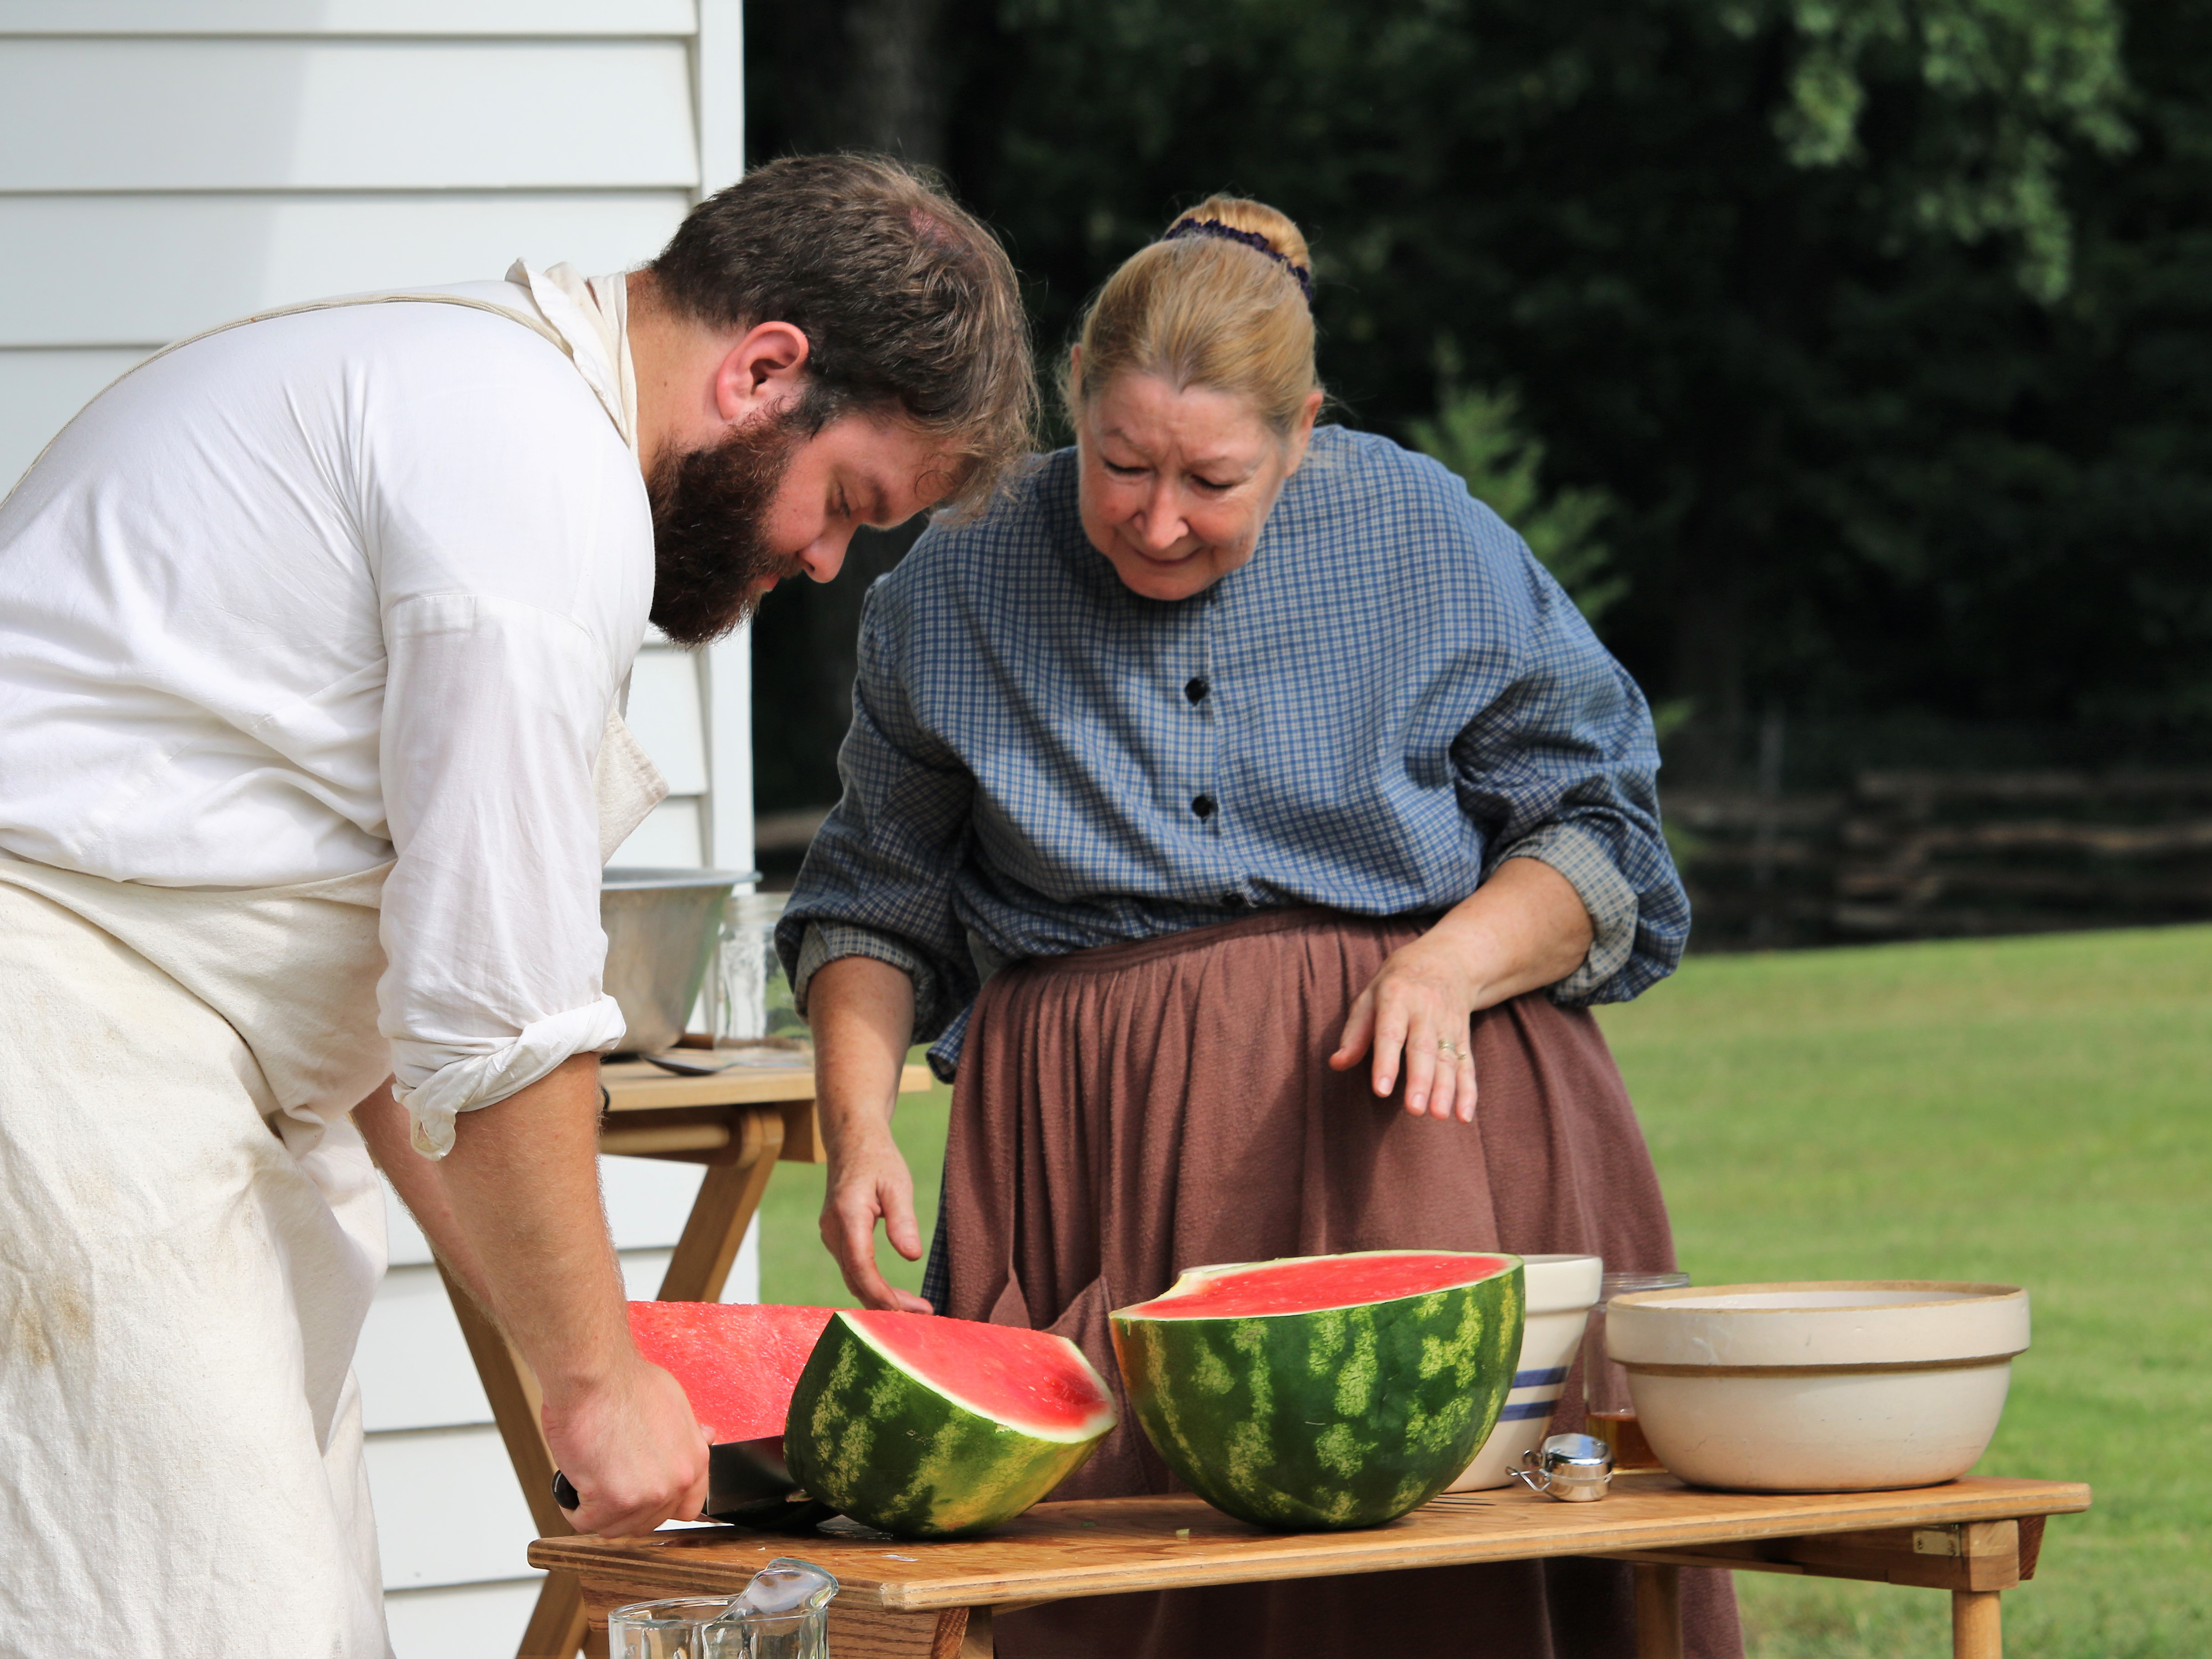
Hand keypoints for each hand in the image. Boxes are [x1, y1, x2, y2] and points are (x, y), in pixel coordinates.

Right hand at [541, 1356, 710, 1536]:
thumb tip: (704, 1437)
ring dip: (598, 1511)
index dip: (659, 1506)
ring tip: (589, 1481)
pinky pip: (587, 1523)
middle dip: (624, 1509)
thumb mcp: (674, 1404)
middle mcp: (676, 1481)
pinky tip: (575, 1485)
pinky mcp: (613, 1500)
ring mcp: (646, 1494)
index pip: (687, 1508)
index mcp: (694, 1459)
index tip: (641, 1498)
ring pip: (616, 1528)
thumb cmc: (625, 1383)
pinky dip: (575, 1509)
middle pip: (647, 1522)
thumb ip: (687, 1433)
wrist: (595, 1375)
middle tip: (606, 1484)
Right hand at [820, 1130, 932, 1311]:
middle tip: (923, 1316)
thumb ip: (903, 1219)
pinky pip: (853, 1270)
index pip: (860, 1266)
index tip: (906, 1311)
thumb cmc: (878, 1160)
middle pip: (856, 1280)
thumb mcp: (897, 1183)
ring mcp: (831, 1235)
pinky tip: (895, 1296)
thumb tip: (912, 1256)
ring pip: (853, 1279)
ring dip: (880, 1299)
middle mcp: (833, 1229)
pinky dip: (872, 1286)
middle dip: (886, 1304)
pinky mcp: (837, 1239)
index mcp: (847, 1214)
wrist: (852, 1142)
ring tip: (915, 1310)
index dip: (881, 1294)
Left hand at [1329, 928, 1481, 1122]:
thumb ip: (1354, 1032)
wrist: (1446, 960)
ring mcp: (1447, 1026)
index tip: (1381, 1090)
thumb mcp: (1369, 996)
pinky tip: (1464, 1116)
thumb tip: (1336, 1063)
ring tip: (1438, 1116)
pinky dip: (1468, 1092)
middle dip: (1420, 1081)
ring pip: (1448, 1060)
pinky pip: (1467, 1066)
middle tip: (1415, 1110)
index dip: (1386, 1062)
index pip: (1390, 1033)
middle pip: (1423, 1049)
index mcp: (1396, 999)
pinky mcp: (1463, 1037)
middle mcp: (1425, 1012)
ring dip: (1445, 1090)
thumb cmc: (1396, 984)